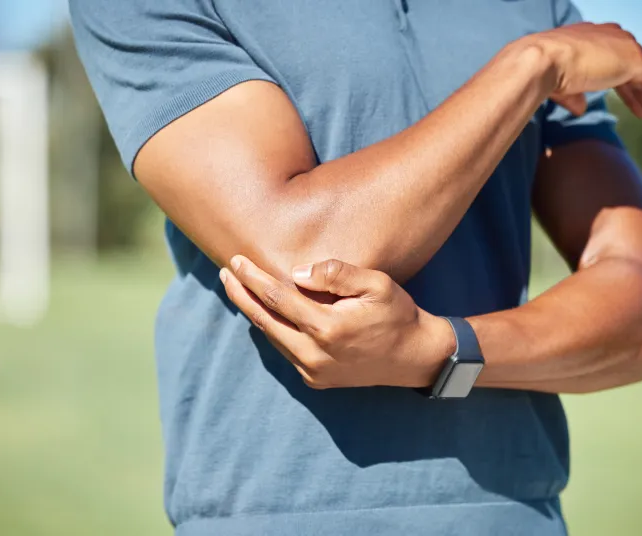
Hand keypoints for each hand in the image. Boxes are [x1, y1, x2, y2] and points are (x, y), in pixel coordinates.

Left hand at [219, 256, 454, 388]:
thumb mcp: (376, 284)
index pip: (276, 298)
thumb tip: (294, 273)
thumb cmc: (398, 314)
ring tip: (239, 289)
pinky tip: (266, 313)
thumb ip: (336, 274)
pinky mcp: (316, 380)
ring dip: (253, 312)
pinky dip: (272, 331)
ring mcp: (313, 371)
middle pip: (263, 320)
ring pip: (271, 338)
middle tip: (225, 272)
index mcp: (327, 328)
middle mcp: (314, 354)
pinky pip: (285, 351)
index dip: (252, 278)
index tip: (236, 260)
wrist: (416, 357)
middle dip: (240, 294)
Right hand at [526, 22, 641, 140]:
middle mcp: (618, 41)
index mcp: (600, 43)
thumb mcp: (562, 87)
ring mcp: (629, 49)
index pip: (625, 72)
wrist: (544, 62)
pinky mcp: (636, 61)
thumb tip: (581, 109)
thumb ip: (574, 95)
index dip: (635, 96)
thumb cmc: (544, 73)